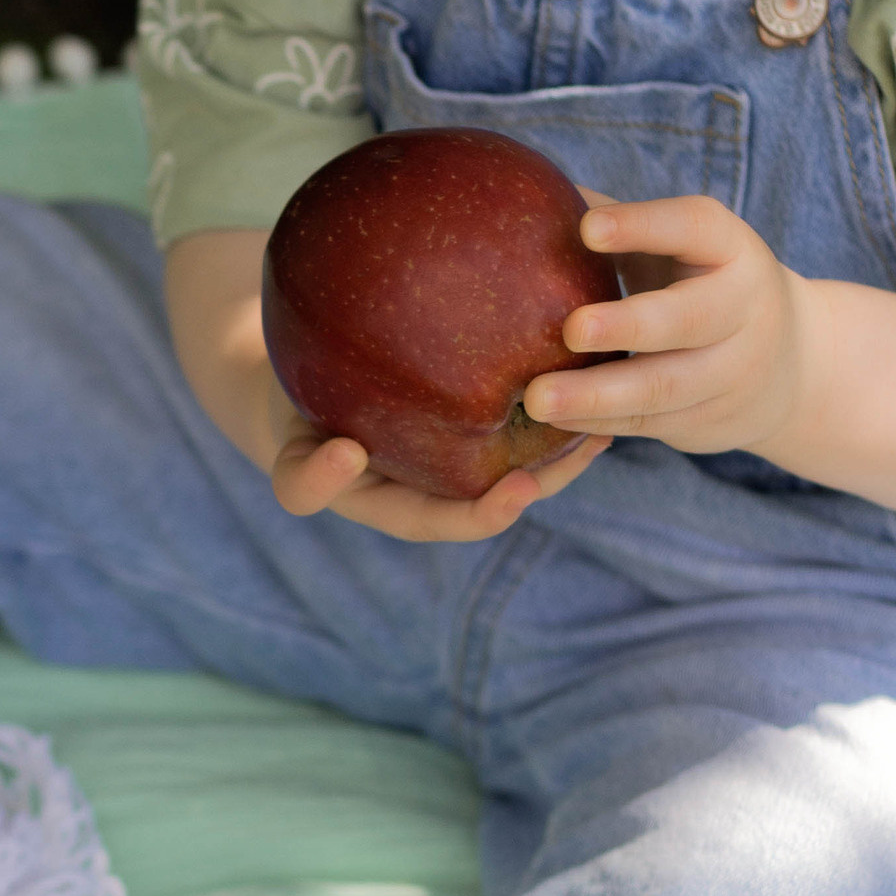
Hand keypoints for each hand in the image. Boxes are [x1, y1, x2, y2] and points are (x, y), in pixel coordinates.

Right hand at [269, 402, 609, 540]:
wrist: (305, 400)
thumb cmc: (299, 430)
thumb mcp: (288, 458)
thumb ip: (305, 479)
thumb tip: (346, 458)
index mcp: (404, 511)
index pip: (448, 525)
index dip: (486, 516)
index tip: (518, 491)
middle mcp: (442, 495)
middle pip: (506, 495)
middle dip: (550, 476)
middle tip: (586, 447)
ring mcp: (464, 463)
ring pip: (526, 462)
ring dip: (568, 445)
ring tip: (608, 415)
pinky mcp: (479, 427)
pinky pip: (522, 421)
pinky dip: (557, 404)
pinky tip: (591, 370)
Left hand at [520, 194, 809, 460]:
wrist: (790, 365)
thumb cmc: (701, 283)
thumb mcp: (681, 246)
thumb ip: (620, 221)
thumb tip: (537, 192)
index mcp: (730, 249)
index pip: (694, 227)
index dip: (644, 226)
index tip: (588, 228)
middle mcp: (741, 309)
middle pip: (689, 318)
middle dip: (629, 325)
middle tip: (572, 328)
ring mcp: (730, 372)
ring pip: (665, 386)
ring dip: (597, 395)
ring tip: (537, 398)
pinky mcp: (708, 421)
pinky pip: (648, 424)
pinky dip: (597, 423)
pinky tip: (554, 420)